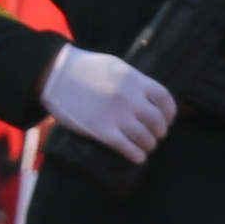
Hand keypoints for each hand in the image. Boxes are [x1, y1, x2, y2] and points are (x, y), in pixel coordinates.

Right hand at [38, 44, 175, 163]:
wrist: (55, 74)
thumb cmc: (84, 68)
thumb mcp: (115, 67)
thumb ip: (134, 81)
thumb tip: (149, 97)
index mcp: (135, 80)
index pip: (165, 100)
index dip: (169, 113)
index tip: (166, 120)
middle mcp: (129, 98)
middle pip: (157, 122)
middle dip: (159, 132)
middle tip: (154, 136)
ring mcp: (116, 115)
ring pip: (145, 138)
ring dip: (148, 145)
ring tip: (145, 146)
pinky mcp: (101, 130)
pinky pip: (128, 148)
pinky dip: (137, 155)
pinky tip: (136, 156)